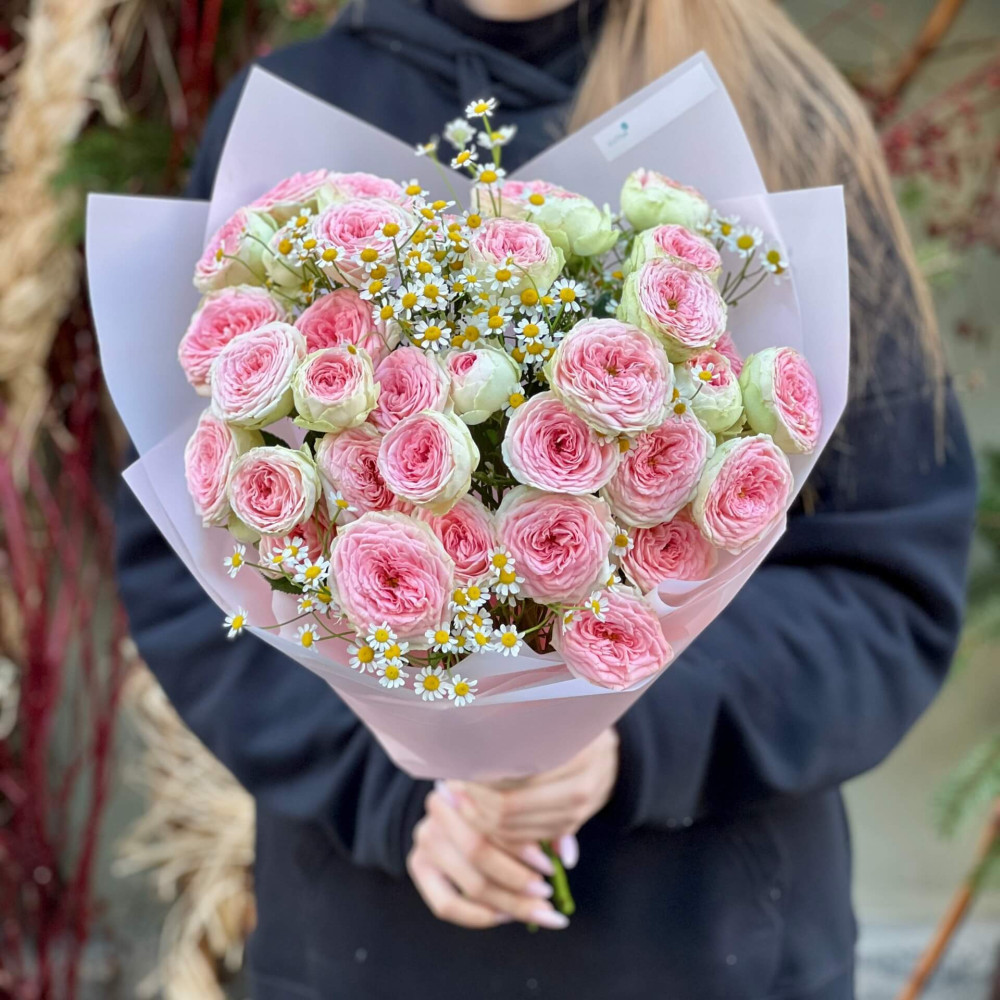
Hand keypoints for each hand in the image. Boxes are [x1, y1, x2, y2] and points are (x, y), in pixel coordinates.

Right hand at [407, 785, 570, 929]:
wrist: (456, 805)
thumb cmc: (499, 802)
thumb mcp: (518, 804)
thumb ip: (540, 825)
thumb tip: (565, 856)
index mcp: (463, 783)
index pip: (492, 821)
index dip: (524, 847)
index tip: (550, 866)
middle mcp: (440, 806)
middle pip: (479, 853)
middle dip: (517, 880)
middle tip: (545, 893)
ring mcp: (425, 836)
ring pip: (471, 883)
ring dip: (508, 903)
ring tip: (536, 910)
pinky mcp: (418, 864)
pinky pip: (446, 905)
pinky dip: (479, 916)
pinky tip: (504, 916)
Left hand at [450, 728, 618, 844]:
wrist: (609, 754)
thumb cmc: (569, 728)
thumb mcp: (556, 718)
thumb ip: (524, 731)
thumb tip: (475, 746)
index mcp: (578, 750)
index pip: (515, 776)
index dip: (482, 776)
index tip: (461, 765)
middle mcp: (581, 785)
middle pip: (510, 806)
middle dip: (476, 800)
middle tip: (455, 784)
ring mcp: (577, 811)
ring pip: (513, 828)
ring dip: (482, 817)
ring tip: (462, 797)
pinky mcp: (570, 827)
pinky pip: (524, 838)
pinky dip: (498, 831)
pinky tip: (482, 811)